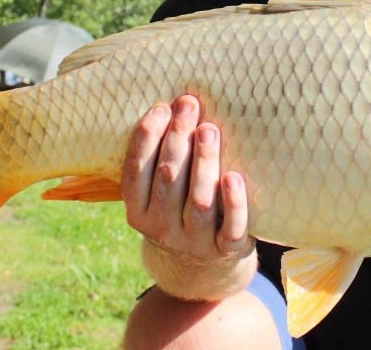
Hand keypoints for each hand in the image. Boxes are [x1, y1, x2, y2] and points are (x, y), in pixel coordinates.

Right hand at [121, 95, 253, 265]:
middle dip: (178, 138)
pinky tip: (234, 177)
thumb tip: (173, 105)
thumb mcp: (159, 195)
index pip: (136, 170)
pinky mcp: (225, 250)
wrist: (203, 266)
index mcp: (138, 211)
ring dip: (204, 162)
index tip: (162, 107)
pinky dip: (233, 202)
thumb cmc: (180, 210)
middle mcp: (161, 229)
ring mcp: (193, 242)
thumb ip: (159, 161)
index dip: (147, 137)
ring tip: (209, 130)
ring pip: (199, 200)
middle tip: (189, 106)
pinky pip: (230, 227)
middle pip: (168, 178)